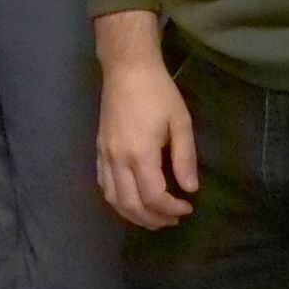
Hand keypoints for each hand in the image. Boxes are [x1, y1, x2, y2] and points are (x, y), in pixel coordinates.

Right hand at [94, 46, 196, 230]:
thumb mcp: (180, 122)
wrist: (127, 69)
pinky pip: (104, 185)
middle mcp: (118, 160)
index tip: (188, 207)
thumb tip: (190, 188)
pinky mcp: (98, 151)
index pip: (154, 196)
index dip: (171, 208)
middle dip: (153, 218)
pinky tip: (131, 201)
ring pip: (113, 199)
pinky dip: (117, 201)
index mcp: (140, 154)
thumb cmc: (158, 93)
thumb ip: (184, 158)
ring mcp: (104, 156)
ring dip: (133, 215)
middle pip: (131, 205)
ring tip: (154, 217)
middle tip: (173, 219)